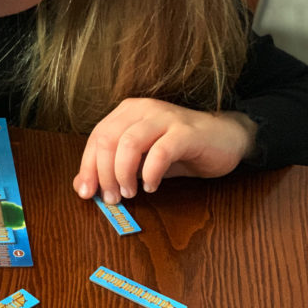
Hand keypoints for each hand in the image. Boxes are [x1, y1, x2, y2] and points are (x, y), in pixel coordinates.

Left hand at [73, 98, 257, 203]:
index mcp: (127, 112)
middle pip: (108, 140)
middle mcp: (143, 109)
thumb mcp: (140, 161)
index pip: (96, 138)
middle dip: (104, 173)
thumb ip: (111, 170)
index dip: (87, 167)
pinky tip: (151, 185)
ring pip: (129, 143)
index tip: (86, 193)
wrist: (226, 139)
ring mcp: (165, 118)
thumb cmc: (179, 150)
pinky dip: (151, 172)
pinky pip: (161, 151)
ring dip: (124, 173)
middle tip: (111, 197)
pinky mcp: (187, 132)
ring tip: (130, 193)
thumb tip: (81, 187)